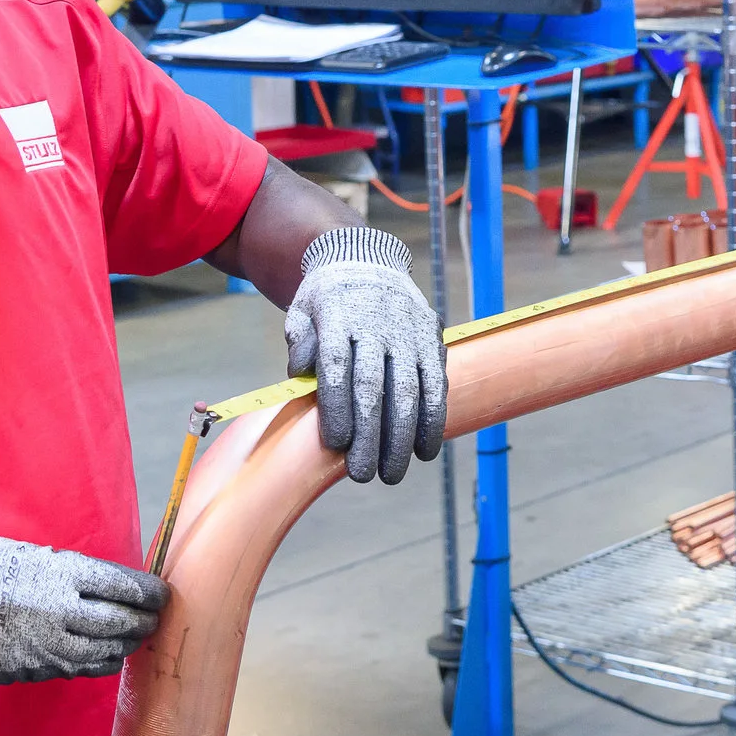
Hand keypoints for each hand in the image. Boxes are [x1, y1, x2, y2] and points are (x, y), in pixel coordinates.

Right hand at [0, 537, 167, 682]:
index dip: (149, 593)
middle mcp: (59, 611)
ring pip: (101, 652)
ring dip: (122, 646)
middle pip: (119, 622)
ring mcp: (44, 645)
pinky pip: (74, 669)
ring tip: (133, 639)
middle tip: (155, 619)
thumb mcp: (28, 556)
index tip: (162, 595)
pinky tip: (104, 658)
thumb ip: (67, 572)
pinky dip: (95, 663)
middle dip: (143, 622)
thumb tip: (103, 584)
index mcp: (61, 574)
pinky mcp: (29, 668)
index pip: (124, 586)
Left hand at [285, 226, 447, 483]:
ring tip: (392, 473)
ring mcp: (408, 331)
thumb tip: (300, 371)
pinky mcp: (431, 339)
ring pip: (409, 388)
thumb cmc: (327, 300)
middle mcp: (377, 323)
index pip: (338, 366)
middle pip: (374, 385)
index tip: (336, 444)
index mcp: (339, 316)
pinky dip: (433, 418)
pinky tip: (425, 449)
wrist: (368, 261)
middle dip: (370, 434)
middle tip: (362, 474)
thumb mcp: (301, 310)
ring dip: (403, 436)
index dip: (338, 406)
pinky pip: (436, 382)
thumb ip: (300, 342)